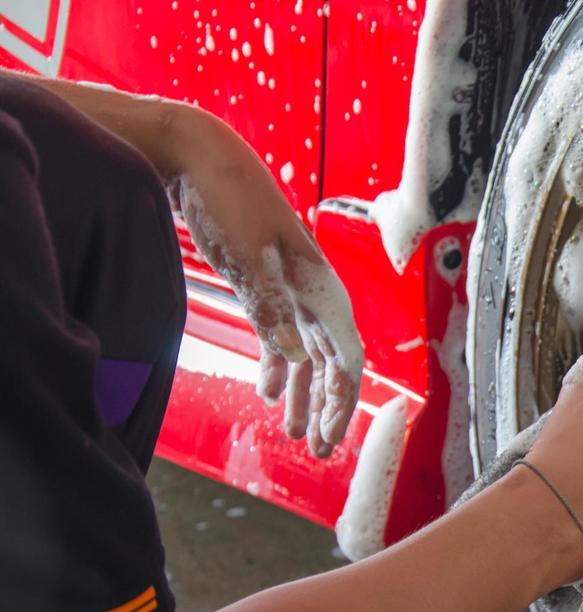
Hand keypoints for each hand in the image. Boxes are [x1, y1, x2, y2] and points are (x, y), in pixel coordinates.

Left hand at [165, 108, 362, 456]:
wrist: (199, 154)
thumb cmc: (229, 198)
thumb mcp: (247, 257)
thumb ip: (271, 309)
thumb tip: (293, 359)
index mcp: (321, 285)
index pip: (345, 356)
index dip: (341, 400)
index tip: (330, 435)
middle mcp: (314, 292)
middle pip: (332, 363)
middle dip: (327, 408)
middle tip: (316, 450)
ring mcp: (292, 290)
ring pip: (308, 355)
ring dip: (303, 394)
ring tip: (293, 433)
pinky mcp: (267, 286)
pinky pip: (283, 338)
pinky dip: (280, 366)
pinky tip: (268, 391)